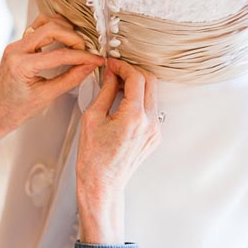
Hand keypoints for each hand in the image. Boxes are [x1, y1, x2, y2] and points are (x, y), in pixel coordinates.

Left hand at [0, 15, 104, 146]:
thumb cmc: (16, 109)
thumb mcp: (47, 96)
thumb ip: (71, 78)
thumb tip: (89, 66)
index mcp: (21, 65)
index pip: (59, 54)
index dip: (82, 56)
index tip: (95, 59)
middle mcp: (16, 50)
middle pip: (52, 28)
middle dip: (74, 37)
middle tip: (86, 51)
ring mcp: (15, 45)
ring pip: (44, 22)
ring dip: (63, 29)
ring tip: (76, 44)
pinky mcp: (18, 45)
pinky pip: (38, 28)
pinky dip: (54, 30)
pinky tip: (63, 42)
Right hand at [76, 59, 161, 244]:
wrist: (103, 183)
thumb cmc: (93, 157)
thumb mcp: (92, 118)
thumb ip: (104, 92)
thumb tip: (110, 75)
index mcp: (134, 116)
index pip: (136, 78)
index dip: (123, 66)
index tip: (111, 64)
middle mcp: (150, 122)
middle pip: (150, 82)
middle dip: (133, 72)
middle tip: (115, 72)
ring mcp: (155, 130)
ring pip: (152, 95)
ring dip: (136, 86)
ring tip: (116, 88)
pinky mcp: (155, 137)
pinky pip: (151, 110)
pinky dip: (139, 101)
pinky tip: (122, 105)